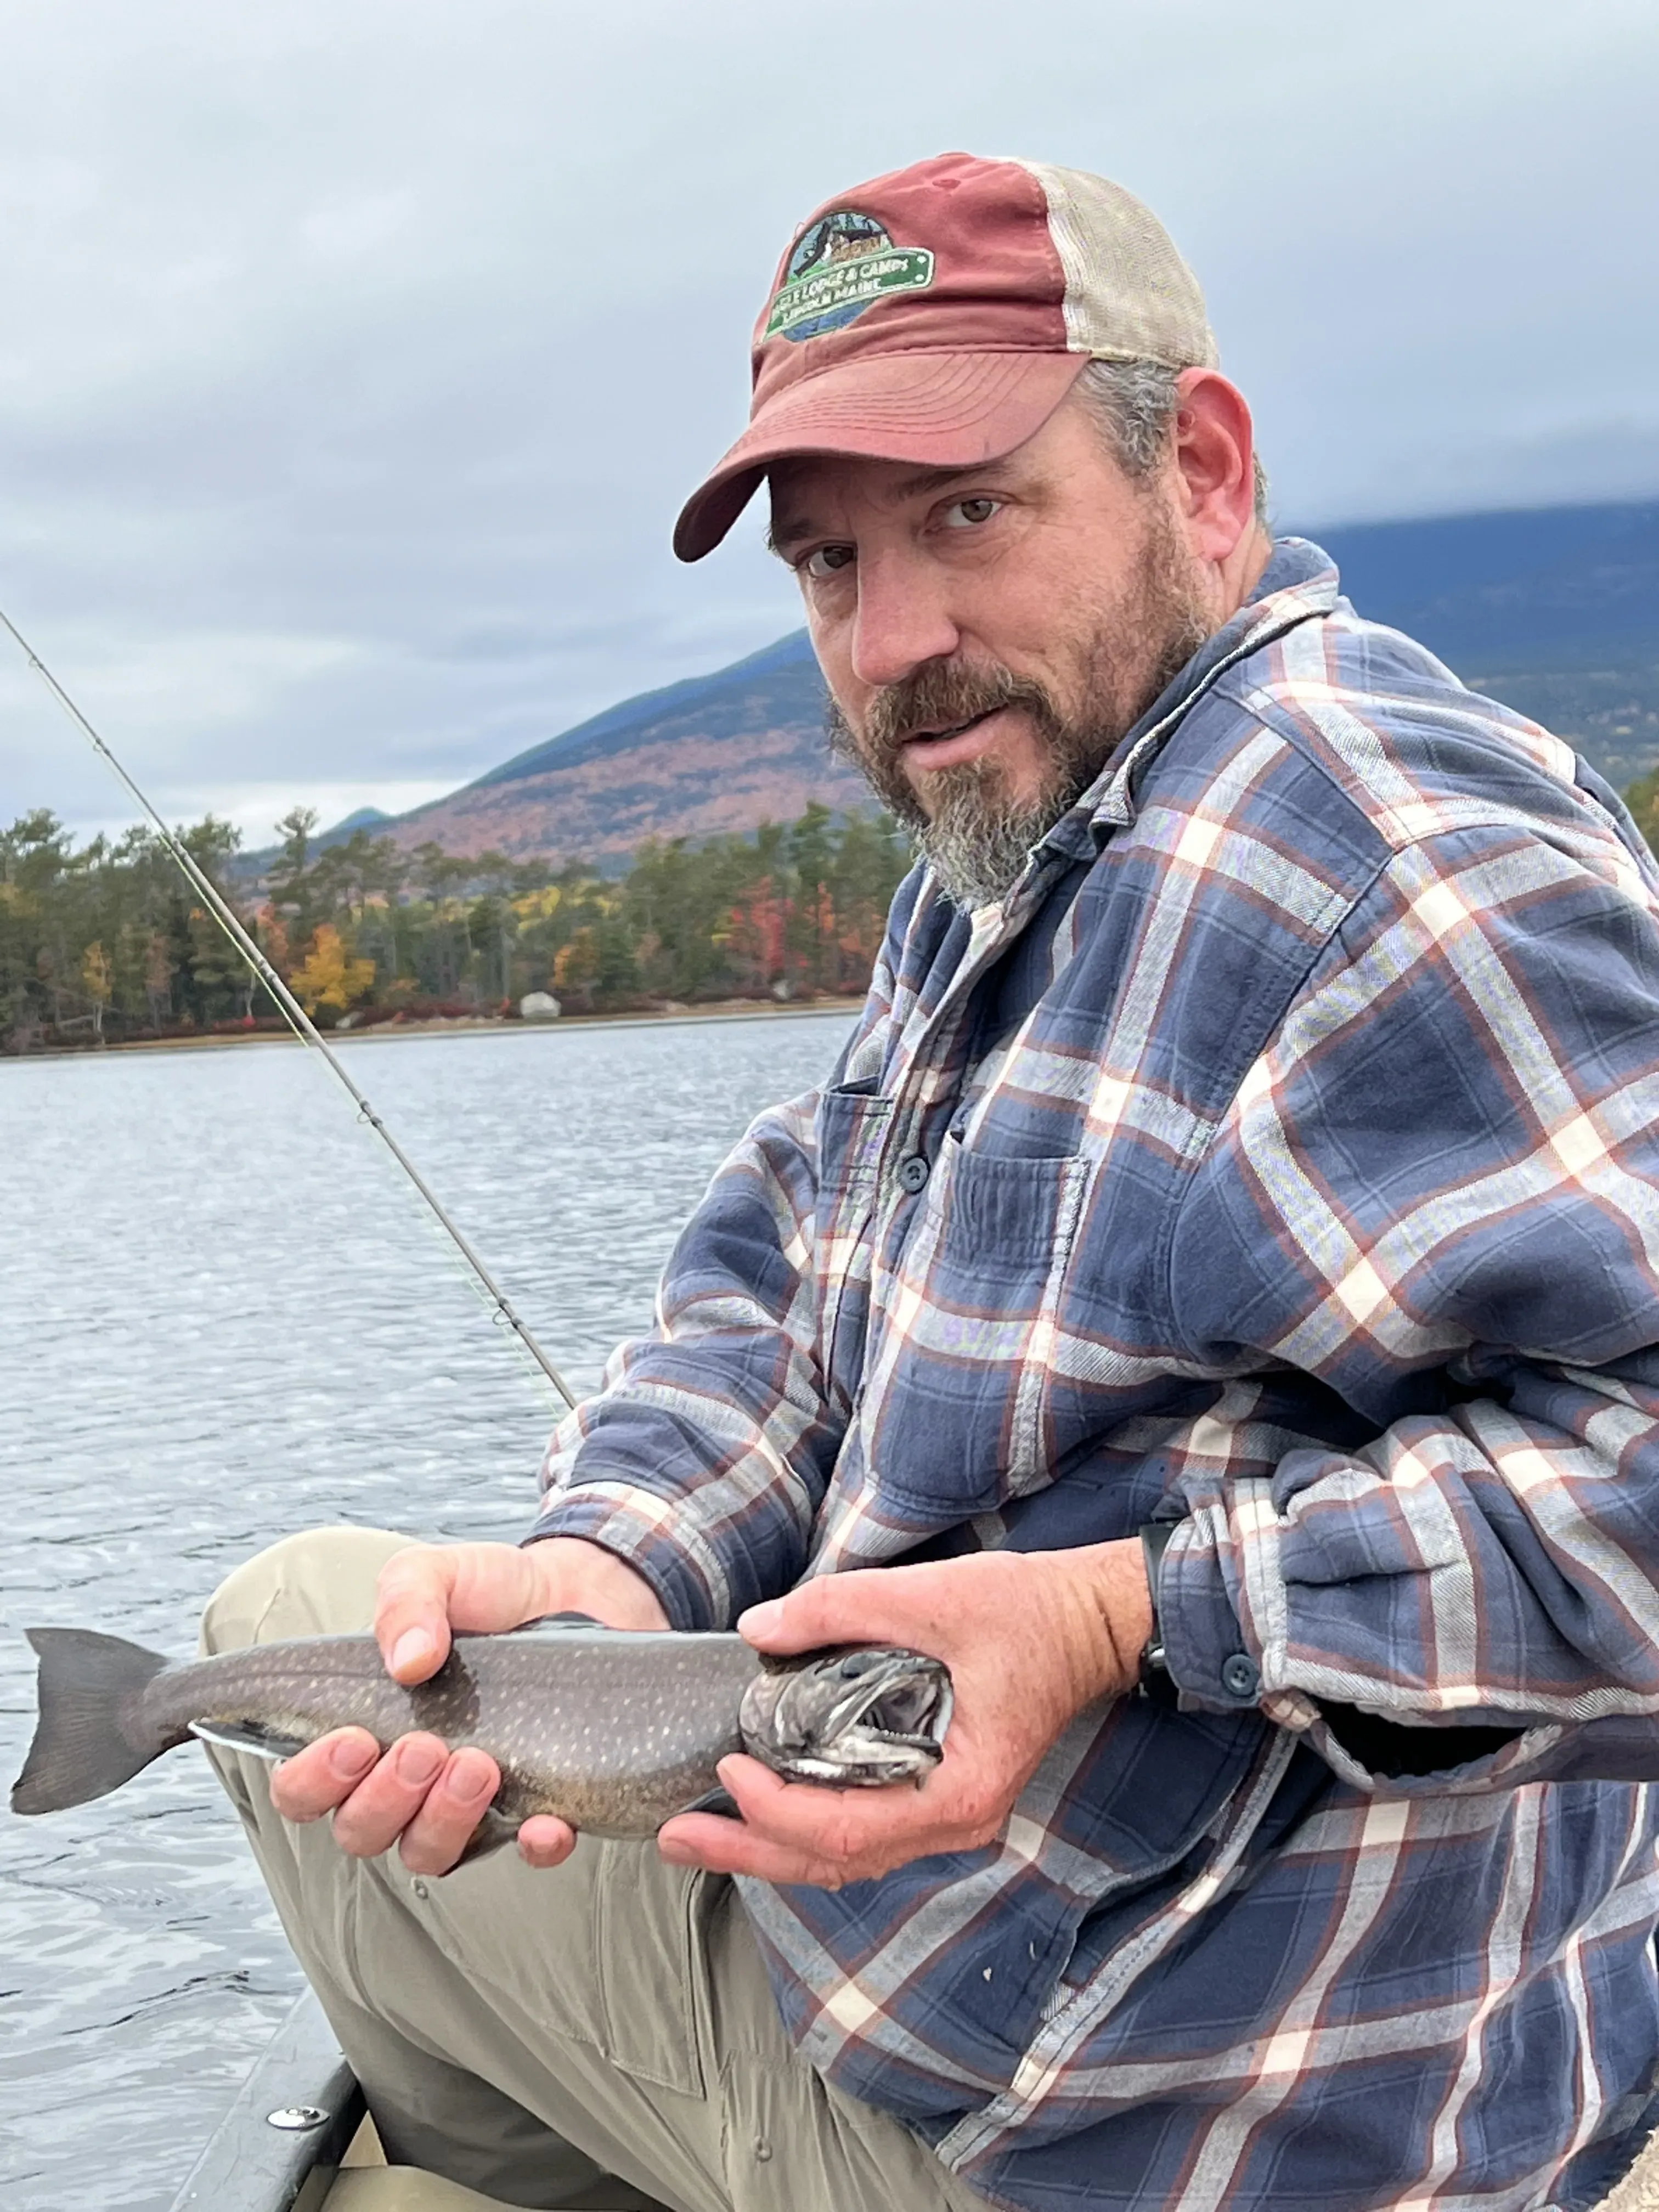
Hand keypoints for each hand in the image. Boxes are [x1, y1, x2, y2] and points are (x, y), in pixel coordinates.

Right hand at [270, 1536, 667, 1873]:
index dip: (313, 1781)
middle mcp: (404, 1783)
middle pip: (362, 1831)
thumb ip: (406, 1601)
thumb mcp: (435, 1575)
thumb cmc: (485, 1593)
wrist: (570, 1593)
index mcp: (362, 1730)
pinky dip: (533, 1845)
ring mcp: (465, 1804)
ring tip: (477, 1765)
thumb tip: (407, 1661)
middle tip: (423, 1747)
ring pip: (428, 1853)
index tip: (352, 1740)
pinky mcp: (533, 1806)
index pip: (304, 1789)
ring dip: (445, 1820)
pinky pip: (528, 1853)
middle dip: (385, 1799)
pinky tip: (542, 1821)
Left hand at [656, 1540, 1149, 1887]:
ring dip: (771, 1846)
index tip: (731, 1767)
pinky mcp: (939, 1796)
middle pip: (835, 1861)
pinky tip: (763, 1807)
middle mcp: (954, 1822)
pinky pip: (863, 1832)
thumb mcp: (933, 1595)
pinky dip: (806, 1827)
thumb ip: (841, 1609)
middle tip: (676, 1837)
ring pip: (846, 1857)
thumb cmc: (1028, 1613)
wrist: (1090, 1621)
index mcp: (961, 1792)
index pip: (849, 1830)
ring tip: (700, 1831)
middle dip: (750, 1852)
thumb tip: (757, 1630)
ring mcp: (948, 1816)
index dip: (779, 1811)